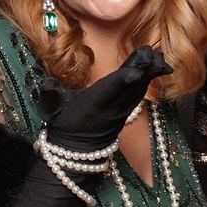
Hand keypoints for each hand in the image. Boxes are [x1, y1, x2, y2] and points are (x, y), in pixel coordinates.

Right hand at [37, 46, 172, 150]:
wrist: (76, 152)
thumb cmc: (63, 127)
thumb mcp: (53, 110)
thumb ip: (50, 95)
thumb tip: (46, 83)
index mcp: (94, 105)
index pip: (111, 90)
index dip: (124, 80)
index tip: (137, 71)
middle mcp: (112, 108)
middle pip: (130, 87)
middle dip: (143, 70)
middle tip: (155, 53)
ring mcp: (121, 112)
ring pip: (138, 91)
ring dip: (149, 74)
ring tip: (160, 58)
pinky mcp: (125, 114)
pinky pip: (138, 96)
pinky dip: (146, 82)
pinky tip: (153, 72)